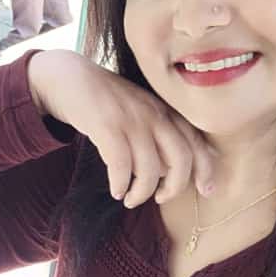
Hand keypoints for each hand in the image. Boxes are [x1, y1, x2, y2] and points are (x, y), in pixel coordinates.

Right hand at [27, 50, 214, 206]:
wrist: (69, 77)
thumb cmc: (108, 103)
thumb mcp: (141, 114)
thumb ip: (159, 138)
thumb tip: (169, 173)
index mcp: (166, 111)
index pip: (196, 142)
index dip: (206, 169)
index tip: (207, 190)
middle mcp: (154, 113)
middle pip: (181, 158)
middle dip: (175, 187)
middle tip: (161, 199)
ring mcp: (131, 118)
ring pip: (150, 168)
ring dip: (142, 193)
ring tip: (130, 199)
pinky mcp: (106, 125)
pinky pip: (121, 165)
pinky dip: (121, 184)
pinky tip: (116, 190)